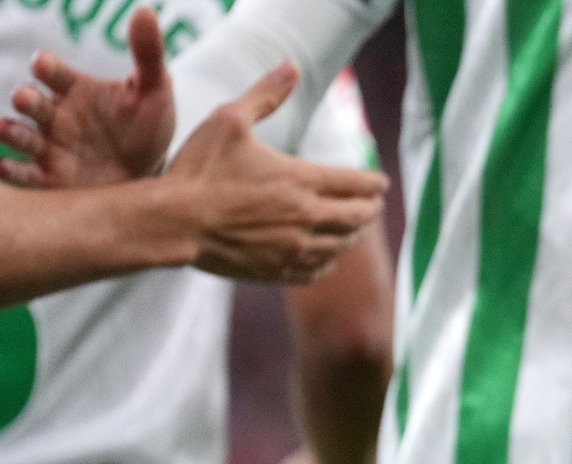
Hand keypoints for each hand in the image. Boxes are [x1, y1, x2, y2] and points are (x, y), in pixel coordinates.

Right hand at [0, 7, 174, 186]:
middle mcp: (55, 115)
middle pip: (31, 102)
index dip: (47, 66)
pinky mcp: (50, 177)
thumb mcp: (155, 91)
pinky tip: (2, 166)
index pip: (54, 71)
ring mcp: (50, 146)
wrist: (151, 174)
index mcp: (75, 89)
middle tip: (25, 98)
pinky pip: (23, 173)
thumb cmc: (146, 127)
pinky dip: (8, 169)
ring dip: (10, 131)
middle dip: (26, 98)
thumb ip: (148, 53)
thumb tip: (145, 9)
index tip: (44, 64)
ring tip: (4, 128)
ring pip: (21, 135)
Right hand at [165, 62, 388, 284]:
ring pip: (342, 246)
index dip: (374, 183)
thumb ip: (264, 95)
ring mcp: (294, 247)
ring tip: (356, 229)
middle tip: (374, 205)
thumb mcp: (229, 120)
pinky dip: (328, 262)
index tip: (381, 183)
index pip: (357, 184)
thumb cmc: (199, 169)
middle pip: (358, 217)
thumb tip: (290, 66)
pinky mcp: (277, 270)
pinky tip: (327, 257)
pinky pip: (317, 270)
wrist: (172, 221)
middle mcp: (307, 216)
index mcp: (302, 180)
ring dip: (353, 235)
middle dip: (370, 209)